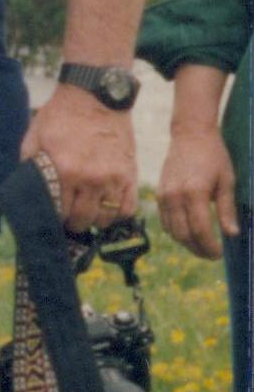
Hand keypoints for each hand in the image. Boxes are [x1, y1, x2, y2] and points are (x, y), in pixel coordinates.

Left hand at [21, 85, 136, 234]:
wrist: (96, 95)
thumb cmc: (60, 116)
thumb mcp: (34, 139)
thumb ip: (28, 167)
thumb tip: (23, 192)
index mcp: (65, 170)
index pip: (58, 212)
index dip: (53, 219)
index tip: (51, 218)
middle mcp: (91, 177)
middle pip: (83, 219)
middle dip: (72, 223)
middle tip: (68, 218)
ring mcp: (114, 177)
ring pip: (106, 218)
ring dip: (94, 219)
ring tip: (86, 212)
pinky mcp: (130, 173)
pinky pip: (128, 207)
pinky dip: (117, 214)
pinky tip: (106, 208)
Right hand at [156, 119, 237, 261]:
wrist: (190, 137)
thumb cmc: (214, 157)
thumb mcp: (226, 182)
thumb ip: (227, 210)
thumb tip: (232, 234)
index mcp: (195, 193)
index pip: (201, 229)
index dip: (210, 246)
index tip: (219, 254)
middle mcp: (175, 197)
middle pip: (184, 234)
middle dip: (198, 249)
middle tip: (211, 255)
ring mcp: (164, 196)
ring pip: (172, 231)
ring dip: (186, 243)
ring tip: (201, 247)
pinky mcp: (159, 195)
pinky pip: (165, 222)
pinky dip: (176, 232)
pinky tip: (188, 233)